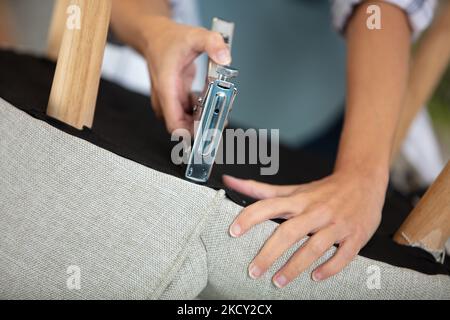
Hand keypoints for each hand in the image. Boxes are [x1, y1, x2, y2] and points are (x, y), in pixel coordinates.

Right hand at [142, 17, 230, 132]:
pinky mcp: (176, 98)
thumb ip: (212, 43)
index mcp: (166, 87)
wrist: (153, 36)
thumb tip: (225, 58)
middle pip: (182, 125)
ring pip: (186, 120)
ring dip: (203, 118)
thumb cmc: (167, 39)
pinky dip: (201, 110)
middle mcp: (166, 98)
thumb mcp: (194, 35)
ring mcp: (170, 100)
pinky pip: (189, 112)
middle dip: (202, 126)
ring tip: (220, 109)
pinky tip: (212, 100)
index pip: (175, 123)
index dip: (192, 132)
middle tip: (221, 119)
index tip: (209, 132)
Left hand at [224, 169, 386, 287]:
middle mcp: (316, 211)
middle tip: (253, 270)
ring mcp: (336, 224)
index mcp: (299, 200)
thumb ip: (261, 189)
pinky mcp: (355, 236)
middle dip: (269, 253)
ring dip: (294, 267)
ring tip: (277, 282)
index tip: (233, 231)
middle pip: (289, 232)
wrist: (363, 181)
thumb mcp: (292, 189)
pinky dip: (329, 268)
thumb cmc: (322, 190)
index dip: (250, 217)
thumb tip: (231, 180)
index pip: (269, 206)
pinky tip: (315, 277)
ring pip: (314, 247)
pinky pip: (343, 256)